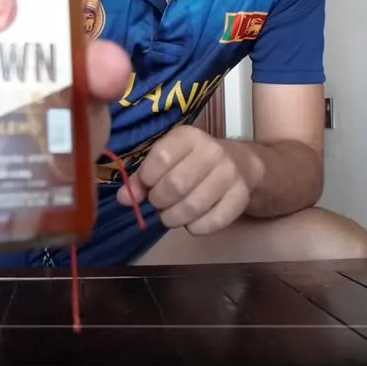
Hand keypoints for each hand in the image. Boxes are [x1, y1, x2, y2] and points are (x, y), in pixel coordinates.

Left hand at [115, 125, 260, 235]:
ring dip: (174, 218)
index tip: (147, 186)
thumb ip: (142, 177)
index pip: (161, 158)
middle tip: (159, 204)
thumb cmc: (195, 162)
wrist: (242, 165)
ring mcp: (229, 174)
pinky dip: (195, 228)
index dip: (147, 179)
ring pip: (192, 207)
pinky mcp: (240, 197)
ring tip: (171, 215)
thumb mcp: (168, 159)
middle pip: (175, 185)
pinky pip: (212, 222)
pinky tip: (192, 222)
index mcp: (189, 137)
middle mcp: (212, 151)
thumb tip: (124, 198)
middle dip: (159, 202)